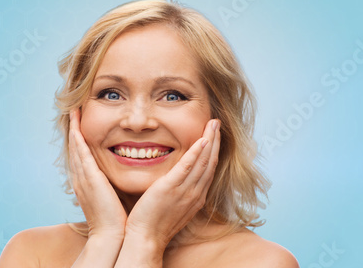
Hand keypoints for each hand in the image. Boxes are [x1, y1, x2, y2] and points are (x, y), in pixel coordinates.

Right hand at [68, 109, 126, 239]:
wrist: (111, 234)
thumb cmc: (116, 219)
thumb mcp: (112, 198)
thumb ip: (113, 185)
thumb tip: (122, 177)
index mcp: (86, 182)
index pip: (81, 155)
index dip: (79, 139)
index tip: (81, 125)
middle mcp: (80, 177)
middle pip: (74, 147)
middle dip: (73, 129)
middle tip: (73, 111)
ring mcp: (82, 176)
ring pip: (76, 146)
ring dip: (73, 127)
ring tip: (73, 111)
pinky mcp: (89, 176)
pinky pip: (80, 151)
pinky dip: (77, 136)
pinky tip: (76, 123)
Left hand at [124, 119, 220, 250]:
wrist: (145, 238)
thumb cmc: (154, 223)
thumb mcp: (172, 205)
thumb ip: (177, 190)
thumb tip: (175, 178)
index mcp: (196, 197)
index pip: (208, 169)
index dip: (213, 151)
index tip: (214, 135)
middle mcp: (195, 193)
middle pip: (210, 162)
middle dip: (216, 141)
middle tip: (217, 122)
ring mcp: (185, 191)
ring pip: (203, 162)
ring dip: (210, 140)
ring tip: (213, 124)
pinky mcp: (171, 188)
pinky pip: (188, 167)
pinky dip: (196, 153)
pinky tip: (202, 140)